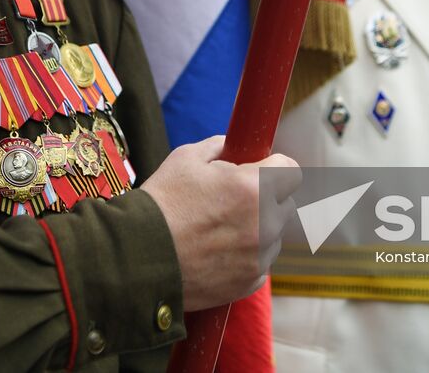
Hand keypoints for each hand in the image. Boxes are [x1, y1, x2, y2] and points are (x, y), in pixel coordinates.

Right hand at [141, 135, 300, 311]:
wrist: (137, 258)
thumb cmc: (161, 203)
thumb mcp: (186, 158)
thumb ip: (220, 146)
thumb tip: (234, 147)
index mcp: (255, 187)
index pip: (291, 169)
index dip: (273, 166)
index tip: (258, 170)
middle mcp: (266, 223)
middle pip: (285, 202)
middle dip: (266, 197)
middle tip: (233, 200)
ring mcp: (260, 256)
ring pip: (274, 235)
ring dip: (258, 229)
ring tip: (220, 229)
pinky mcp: (250, 282)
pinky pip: (260, 262)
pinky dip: (246, 256)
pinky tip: (217, 252)